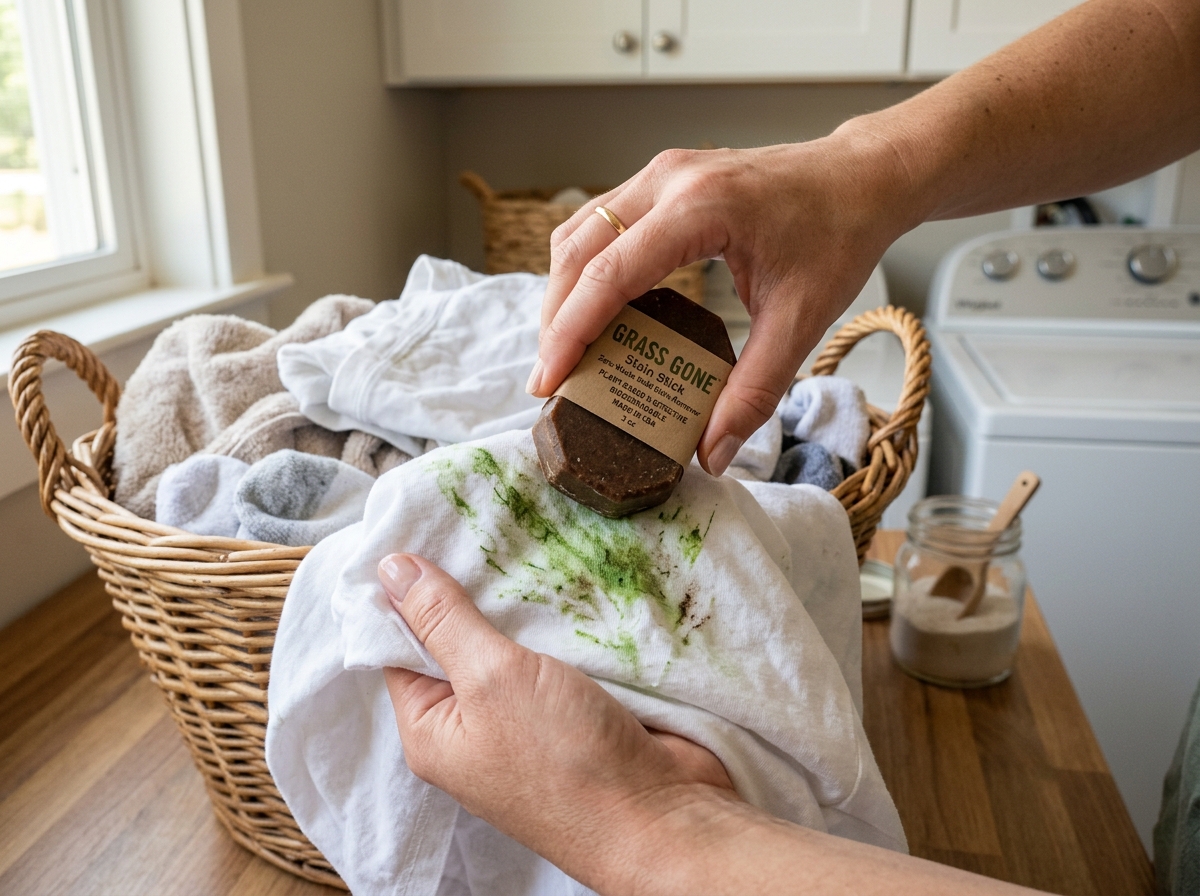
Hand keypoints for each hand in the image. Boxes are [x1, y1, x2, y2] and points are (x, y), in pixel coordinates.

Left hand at [378, 553, 739, 892]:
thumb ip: (443, 620)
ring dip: (520, 602)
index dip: (405, 592)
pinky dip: (560, 620)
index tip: (418, 529)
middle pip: (458, 641)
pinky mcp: (576, 710)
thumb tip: (390, 568)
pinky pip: (557, 654)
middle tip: (476, 521)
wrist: (661, 817)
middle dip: (470, 587)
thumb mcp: (490, 678)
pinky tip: (565, 573)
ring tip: (521, 533)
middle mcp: (474, 727)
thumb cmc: (561, 759)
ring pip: (512, 644)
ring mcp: (528, 720)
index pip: (399, 647)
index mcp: (433, 729)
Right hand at [527, 132, 921, 475]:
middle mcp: (668, 180)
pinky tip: (595, 313)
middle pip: (578, 250)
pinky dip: (585, 270)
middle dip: (555, 319)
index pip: (609, 273)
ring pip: (579, 232)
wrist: (860, 178)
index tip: (548, 382)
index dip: (570, 332)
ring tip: (566, 352)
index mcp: (700, 208)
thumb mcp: (802, 320)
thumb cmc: (837, 236)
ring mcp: (660, 173)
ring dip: (563, 292)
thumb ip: (755, 390)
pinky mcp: (662, 180)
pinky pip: (600, 223)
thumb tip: (713, 453)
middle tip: (552, 380)